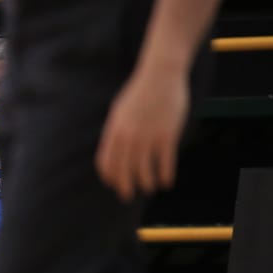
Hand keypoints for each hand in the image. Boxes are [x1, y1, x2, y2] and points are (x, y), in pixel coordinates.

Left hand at [95, 68, 185, 201]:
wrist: (159, 75)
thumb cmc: (138, 93)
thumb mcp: (118, 112)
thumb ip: (116, 132)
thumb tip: (114, 150)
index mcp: (113, 132)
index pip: (106, 163)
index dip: (110, 177)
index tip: (114, 184)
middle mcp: (128, 138)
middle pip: (123, 172)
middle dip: (125, 188)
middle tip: (128, 197)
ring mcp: (148, 138)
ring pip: (145, 172)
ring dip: (147, 184)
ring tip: (150, 188)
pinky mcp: (167, 136)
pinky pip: (165, 163)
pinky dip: (165, 176)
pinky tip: (166, 182)